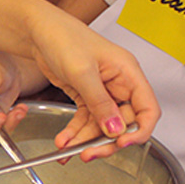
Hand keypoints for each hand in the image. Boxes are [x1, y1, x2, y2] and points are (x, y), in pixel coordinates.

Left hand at [26, 6, 157, 150]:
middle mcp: (118, 83)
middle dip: (106, 141)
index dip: (140, 130)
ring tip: (68, 149)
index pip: (147, 109)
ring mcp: (102, 90)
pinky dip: (75, 132)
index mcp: (127, 72)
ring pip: (102, 125)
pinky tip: (65, 140)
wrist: (37, 31)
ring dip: (86, 140)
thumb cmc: (62, 36)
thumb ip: (100, 102)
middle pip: (124, 122)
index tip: (123, 143)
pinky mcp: (85, 95)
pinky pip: (86, 119)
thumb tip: (115, 128)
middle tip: (90, 153)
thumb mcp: (82, 71)